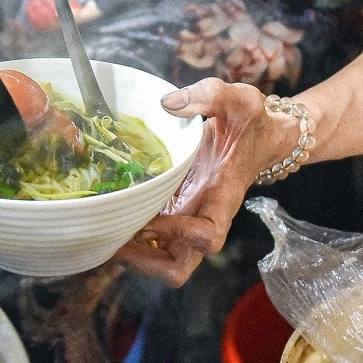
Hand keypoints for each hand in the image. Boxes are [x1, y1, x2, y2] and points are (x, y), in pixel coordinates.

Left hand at [114, 79, 301, 287]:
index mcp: (223, 198)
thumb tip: (168, 103)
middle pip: (179, 267)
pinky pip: (154, 241)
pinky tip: (110, 214)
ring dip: (134, 257)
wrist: (260, 134)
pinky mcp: (176, 211)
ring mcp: (189, 218)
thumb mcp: (241, 99)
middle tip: (111, 238)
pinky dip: (133, 237)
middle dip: (145, 263)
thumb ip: (209, 96)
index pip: (208, 237)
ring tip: (102, 231)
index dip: (179, 234)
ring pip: (164, 261)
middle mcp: (204, 216)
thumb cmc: (251, 121)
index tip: (149, 221)